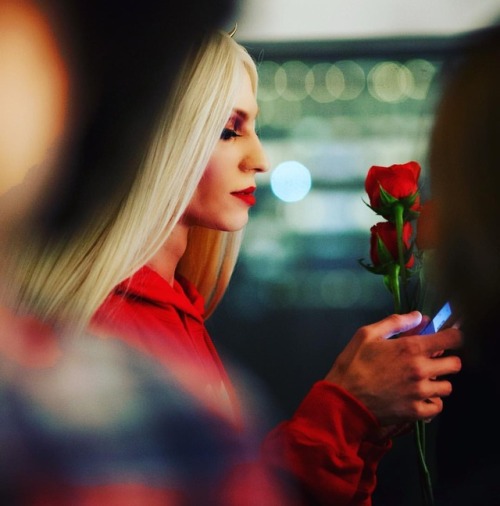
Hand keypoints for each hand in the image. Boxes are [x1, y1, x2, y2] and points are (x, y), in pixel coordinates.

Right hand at [325, 311, 462, 425]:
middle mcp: (422, 369)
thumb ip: (395, 322)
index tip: (448, 338)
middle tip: (432, 361)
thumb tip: (418, 317)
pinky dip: (431, 401)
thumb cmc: (353, 363)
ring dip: (438, 382)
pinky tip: (419, 397)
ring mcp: (421, 392)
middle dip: (446, 360)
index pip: (451, 339)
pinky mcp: (416, 411)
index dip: (453, 336)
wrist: (343, 399)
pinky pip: (438, 406)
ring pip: (448, 386)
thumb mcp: (367, 334)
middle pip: (455, 364)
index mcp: (411, 348)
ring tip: (423, 381)